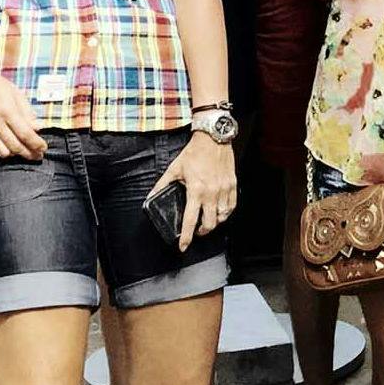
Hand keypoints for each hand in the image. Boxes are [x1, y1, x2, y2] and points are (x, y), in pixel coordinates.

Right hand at [0, 74, 46, 160]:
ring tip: (23, 150)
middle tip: (37, 154)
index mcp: (7, 111)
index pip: (25, 134)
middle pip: (15, 146)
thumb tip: (38, 128)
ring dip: (15, 153)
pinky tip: (9, 146)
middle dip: (29, 153)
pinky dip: (2, 151)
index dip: (36, 144)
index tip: (43, 148)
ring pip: (3, 152)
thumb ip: (28, 113)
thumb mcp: (18, 95)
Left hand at [150, 134, 238, 249]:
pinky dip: (226, 213)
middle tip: (196, 230)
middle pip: (209, 223)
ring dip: (214, 223)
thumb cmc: (194, 152)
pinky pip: (232, 206)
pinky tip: (220, 211)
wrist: (213, 137)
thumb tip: (150, 197)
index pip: (190, 220)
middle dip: (202, 232)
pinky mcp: (232, 184)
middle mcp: (211, 193)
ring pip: (222, 217)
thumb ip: (162, 184)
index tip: (183, 246)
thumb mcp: (174, 168)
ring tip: (208, 221)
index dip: (186, 236)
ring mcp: (224, 189)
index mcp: (196, 190)